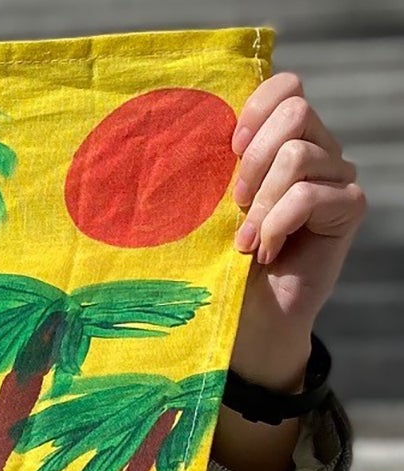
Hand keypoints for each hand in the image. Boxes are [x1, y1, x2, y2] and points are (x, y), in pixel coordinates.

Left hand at [228, 70, 367, 385]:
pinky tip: (265, 251)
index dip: (256, 109)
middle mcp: (318, 150)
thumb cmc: (223, 261)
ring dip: (262, 202)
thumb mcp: (213, 207)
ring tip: (245, 240)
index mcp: (285, 140)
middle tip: (235, 204)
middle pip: (296, 111)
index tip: (228, 149)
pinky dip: (276, 225)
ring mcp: (337, 177)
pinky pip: (308, 195)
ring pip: (298, 155)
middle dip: (253, 159)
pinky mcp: (349, 206)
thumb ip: (219, 166)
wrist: (248, 315)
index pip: (287, 86)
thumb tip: (189, 133)